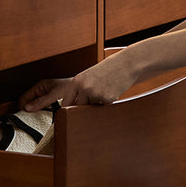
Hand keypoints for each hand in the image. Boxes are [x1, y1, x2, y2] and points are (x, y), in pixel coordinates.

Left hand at [19, 53, 135, 111]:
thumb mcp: (88, 77)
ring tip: (102, 92)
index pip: (65, 103)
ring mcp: (95, 94)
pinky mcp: (107, 99)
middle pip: (77, 109)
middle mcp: (84, 88)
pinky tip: (111, 92)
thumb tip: (69, 108)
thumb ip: (78, 91)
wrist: (125, 65)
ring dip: (95, 106)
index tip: (60, 121)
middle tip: (81, 112)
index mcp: (76, 82)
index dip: (65, 112)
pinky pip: (103, 109)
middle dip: (80, 111)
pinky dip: (106, 104)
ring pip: (90, 110)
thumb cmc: (105, 72)